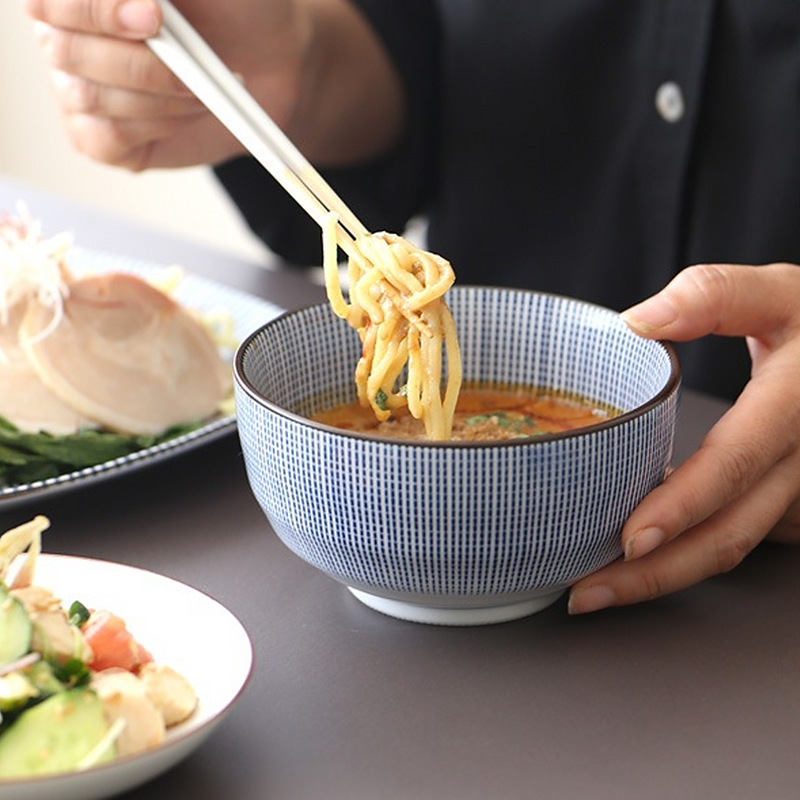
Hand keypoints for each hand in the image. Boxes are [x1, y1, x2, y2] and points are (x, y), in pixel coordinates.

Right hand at [25, 0, 401, 169]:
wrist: (283, 71)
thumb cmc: (258, 13)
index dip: (95, 3)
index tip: (157, 13)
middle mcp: (71, 26)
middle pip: (65, 46)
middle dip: (147, 61)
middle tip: (199, 62)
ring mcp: (80, 81)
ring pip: (92, 96)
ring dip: (162, 99)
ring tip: (204, 87)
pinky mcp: (103, 136)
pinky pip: (102, 141)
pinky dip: (147, 135)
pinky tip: (180, 118)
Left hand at [569, 262, 799, 613]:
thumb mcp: (778, 294)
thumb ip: (713, 297)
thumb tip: (635, 323)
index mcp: (795, 406)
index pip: (735, 464)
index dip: (683, 507)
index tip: (630, 539)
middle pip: (729, 535)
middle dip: (655, 574)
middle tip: (586, 593)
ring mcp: (799, 492)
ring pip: (732, 546)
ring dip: (666, 575)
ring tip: (598, 586)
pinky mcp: (790, 503)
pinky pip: (737, 535)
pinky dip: (687, 551)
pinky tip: (638, 556)